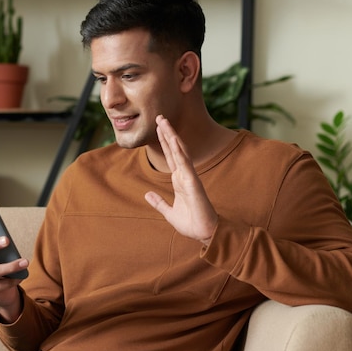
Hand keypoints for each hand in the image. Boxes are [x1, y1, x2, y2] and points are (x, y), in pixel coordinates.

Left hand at [144, 115, 217, 244]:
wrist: (204, 234)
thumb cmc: (191, 223)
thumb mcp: (169, 212)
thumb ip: (159, 203)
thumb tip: (147, 194)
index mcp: (179, 180)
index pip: (170, 157)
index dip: (164, 142)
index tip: (158, 128)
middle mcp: (184, 175)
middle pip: (174, 150)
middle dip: (167, 133)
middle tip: (160, 117)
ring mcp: (189, 178)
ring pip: (179, 152)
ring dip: (172, 137)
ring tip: (164, 122)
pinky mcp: (194, 184)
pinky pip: (185, 165)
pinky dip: (179, 152)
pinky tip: (174, 140)